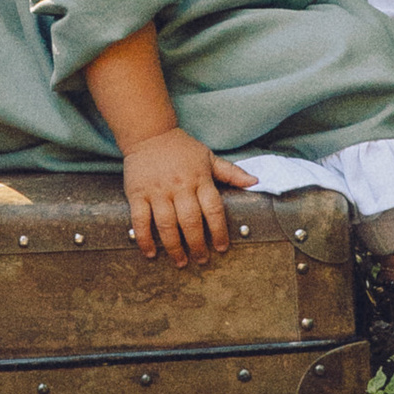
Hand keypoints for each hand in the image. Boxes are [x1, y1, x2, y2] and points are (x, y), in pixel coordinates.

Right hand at [120, 125, 256, 263]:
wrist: (149, 132)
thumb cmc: (181, 148)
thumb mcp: (209, 157)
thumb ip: (231, 173)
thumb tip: (256, 182)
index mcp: (199, 178)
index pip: (213, 209)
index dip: (219, 231)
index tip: (221, 247)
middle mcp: (179, 186)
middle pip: (190, 221)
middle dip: (197, 244)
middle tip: (202, 260)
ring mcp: (157, 190)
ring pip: (167, 224)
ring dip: (174, 247)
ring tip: (181, 261)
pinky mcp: (137, 193)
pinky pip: (140, 220)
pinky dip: (145, 238)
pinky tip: (150, 253)